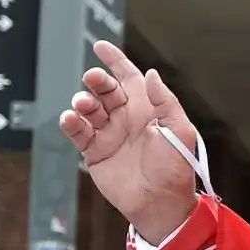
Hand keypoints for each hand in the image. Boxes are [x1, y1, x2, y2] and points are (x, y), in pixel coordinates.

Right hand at [60, 40, 201, 240]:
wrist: (161, 203)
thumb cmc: (175, 168)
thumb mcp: (179, 131)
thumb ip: (165, 101)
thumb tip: (151, 73)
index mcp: (148, 109)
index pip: (129, 78)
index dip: (115, 61)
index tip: (100, 47)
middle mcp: (126, 118)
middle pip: (105, 90)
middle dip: (97, 81)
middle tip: (93, 80)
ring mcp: (109, 134)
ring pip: (88, 108)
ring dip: (83, 101)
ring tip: (84, 104)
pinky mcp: (94, 151)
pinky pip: (78, 131)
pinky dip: (70, 122)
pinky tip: (71, 119)